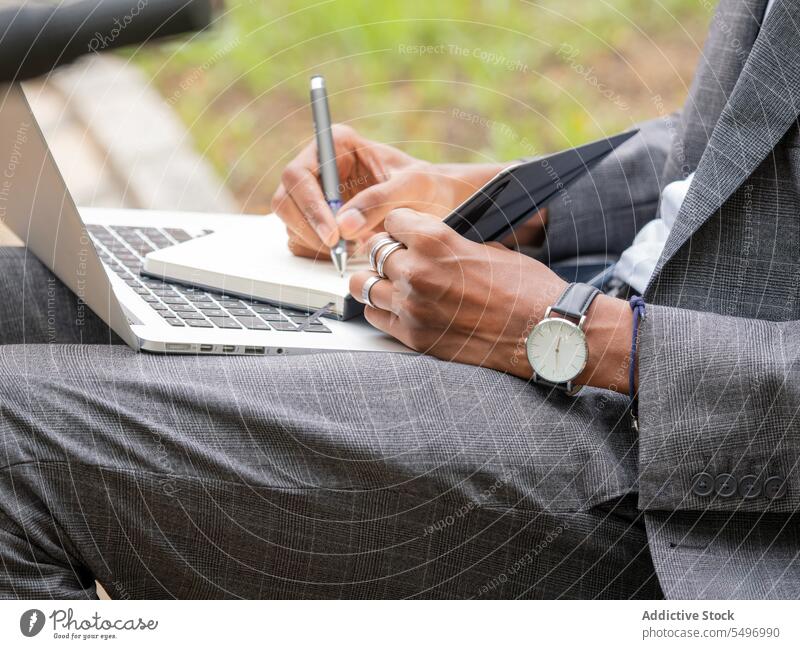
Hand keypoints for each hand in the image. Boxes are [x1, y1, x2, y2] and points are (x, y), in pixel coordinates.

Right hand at [271, 124, 504, 258]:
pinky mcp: (315, 220)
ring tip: (352, 249)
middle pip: (286, 200)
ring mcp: (313, 195)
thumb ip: (380, 201)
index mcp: (336, 144)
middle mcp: (318, 166)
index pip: (300, 174)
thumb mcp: (412, 187)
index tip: (334, 235)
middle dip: (309, 229)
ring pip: (289, 222)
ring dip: (314, 243)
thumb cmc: (426, 186)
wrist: (435, 203)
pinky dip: (317, 252)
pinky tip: (346, 251)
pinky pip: (299, 240)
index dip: (311, 207)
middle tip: (339, 251)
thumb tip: (344, 226)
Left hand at [350, 208, 633, 391]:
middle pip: (374, 251)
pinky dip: (381, 310)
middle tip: (398, 259)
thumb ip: (447, 243)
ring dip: (377, 281)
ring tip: (392, 284)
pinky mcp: (413, 336)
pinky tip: (398, 307)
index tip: (405, 233)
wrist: (543, 332)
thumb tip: (426, 241)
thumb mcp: (485, 247)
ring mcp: (411, 307)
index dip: (400, 226)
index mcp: (435, 240)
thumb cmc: (524, 288)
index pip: (391, 220)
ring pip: (364, 286)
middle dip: (386, 252)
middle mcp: (416, 271)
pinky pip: (375, 317)